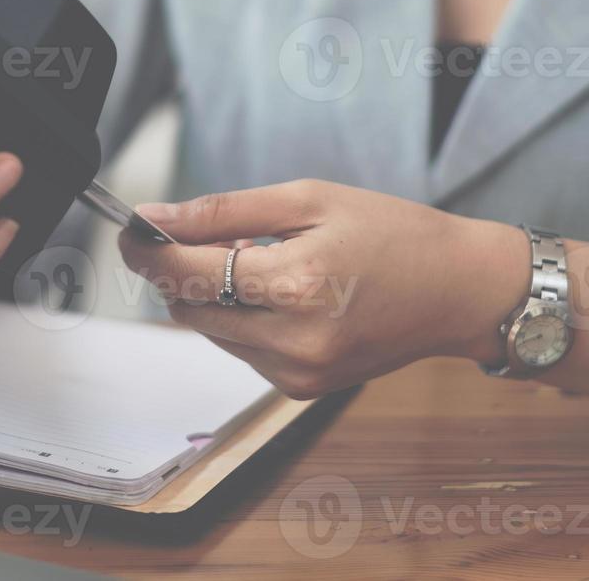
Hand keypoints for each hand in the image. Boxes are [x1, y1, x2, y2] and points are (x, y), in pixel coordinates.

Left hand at [120, 180, 527, 398]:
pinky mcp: (302, 389)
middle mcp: (293, 340)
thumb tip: (157, 218)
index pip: (187, 272)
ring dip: (215, 294)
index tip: (130, 230)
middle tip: (210, 234)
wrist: (458, 291)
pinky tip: (286, 293)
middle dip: (182, 270)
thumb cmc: (393, 234)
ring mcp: (298, 372)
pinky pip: (242, 349)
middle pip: (189, 307)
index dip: (148, 250)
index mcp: (296, 285)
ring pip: (211, 330)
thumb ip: (225, 213)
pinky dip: (244, 318)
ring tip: (269, 261)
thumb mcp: (308, 200)